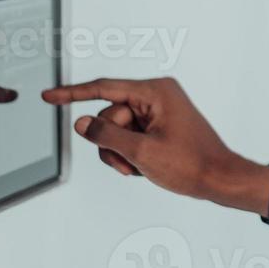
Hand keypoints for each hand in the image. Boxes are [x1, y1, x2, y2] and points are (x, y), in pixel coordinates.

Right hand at [41, 77, 268, 214]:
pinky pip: (128, 137)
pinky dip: (130, 154)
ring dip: (120, 153)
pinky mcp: (157, 125)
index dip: (72, 94)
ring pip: (115, 130)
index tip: (48, 96)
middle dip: (112, 143)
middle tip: (130, 163)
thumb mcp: (141, 152)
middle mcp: (156, 95)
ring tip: (139, 168)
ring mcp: (157, 110)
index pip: (104, 88)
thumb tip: (81, 123)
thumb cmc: (191, 164)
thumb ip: (106, 135)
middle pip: (109, 115)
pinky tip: (145, 167)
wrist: (219, 178)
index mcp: (156, 91)